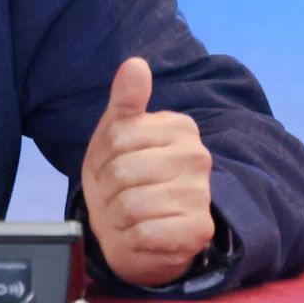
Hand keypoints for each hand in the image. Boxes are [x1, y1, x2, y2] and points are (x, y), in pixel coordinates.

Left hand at [80, 56, 214, 287]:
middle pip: (122, 171)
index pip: (117, 137)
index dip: (102, 158)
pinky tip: (141, 234)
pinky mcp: (198, 231)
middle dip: (108, 189)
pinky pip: (144, 233)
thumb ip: (125, 100)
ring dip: (118, 216)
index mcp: (180, 127)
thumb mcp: (115, 135)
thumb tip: (135, 64)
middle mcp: (197, 157)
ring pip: (131, 204)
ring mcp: (201, 195)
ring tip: (127, 215)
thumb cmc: (122, 178)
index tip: (113, 165)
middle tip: (118, 194)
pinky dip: (131, 238)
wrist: (132, 231)